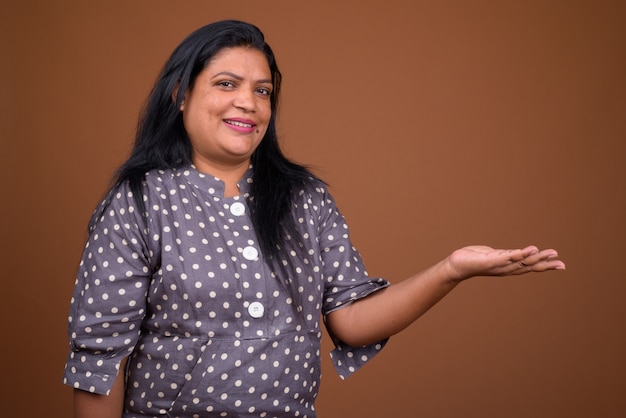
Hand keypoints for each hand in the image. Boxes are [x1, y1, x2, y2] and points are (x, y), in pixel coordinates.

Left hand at [446, 245, 565, 281]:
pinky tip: (530, 250)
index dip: (545, 266)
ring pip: (521, 262)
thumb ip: (506, 256)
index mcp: (508, 267)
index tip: (561, 265)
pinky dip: (520, 254)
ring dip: (536, 258)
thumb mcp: (495, 257)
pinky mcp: (491, 260)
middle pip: (529, 266)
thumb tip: (515, 255)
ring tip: (550, 253)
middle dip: (545, 264)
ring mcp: (499, 265)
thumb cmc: (474, 260)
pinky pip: (508, 257)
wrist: (457, 265)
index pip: (530, 267)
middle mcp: (506, 268)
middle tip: (562, 264)